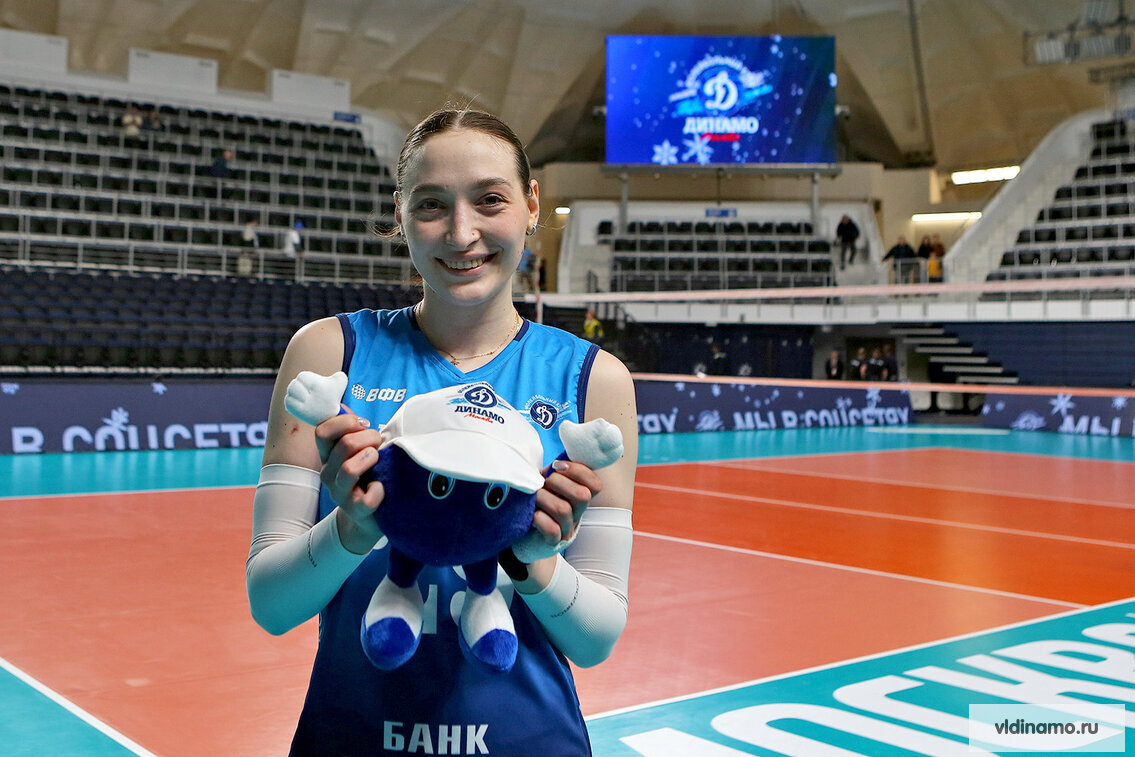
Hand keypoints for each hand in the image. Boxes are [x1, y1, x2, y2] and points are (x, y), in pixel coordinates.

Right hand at [314, 407, 385, 553]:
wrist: (371, 517)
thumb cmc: (369, 475)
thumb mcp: (359, 450)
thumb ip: (352, 430)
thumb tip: (343, 406)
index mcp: (328, 455)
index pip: (323, 431)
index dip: (345, 421)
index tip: (362, 425)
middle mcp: (329, 473)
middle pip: (344, 444)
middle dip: (368, 437)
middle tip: (379, 443)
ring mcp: (340, 493)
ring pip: (350, 469)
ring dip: (371, 459)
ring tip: (379, 461)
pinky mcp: (355, 510)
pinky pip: (366, 498)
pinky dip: (378, 491)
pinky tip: (381, 488)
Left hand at [531, 459, 602, 546]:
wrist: (524, 532)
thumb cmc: (538, 502)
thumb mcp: (549, 484)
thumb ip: (557, 472)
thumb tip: (558, 460)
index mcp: (580, 497)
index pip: (596, 485)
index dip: (579, 471)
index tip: (558, 465)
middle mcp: (578, 513)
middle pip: (582, 495)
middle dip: (558, 482)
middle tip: (544, 482)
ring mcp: (567, 529)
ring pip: (563, 509)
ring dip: (544, 498)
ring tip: (533, 497)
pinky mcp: (554, 542)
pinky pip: (552, 529)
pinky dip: (540, 519)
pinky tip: (533, 514)